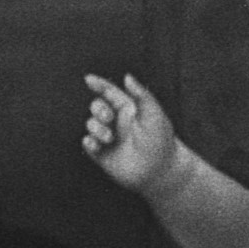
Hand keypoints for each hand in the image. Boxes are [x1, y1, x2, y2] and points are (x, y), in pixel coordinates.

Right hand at [82, 73, 178, 191]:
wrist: (159, 172)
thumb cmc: (160, 141)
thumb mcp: (153, 115)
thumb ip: (141, 95)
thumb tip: (127, 76)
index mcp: (129, 110)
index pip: (110, 92)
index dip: (98, 84)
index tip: (88, 79)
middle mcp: (117, 122)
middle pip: (97, 106)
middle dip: (97, 109)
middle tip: (108, 117)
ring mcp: (109, 138)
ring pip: (91, 124)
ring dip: (95, 127)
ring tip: (108, 137)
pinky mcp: (103, 155)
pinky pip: (88, 144)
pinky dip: (88, 142)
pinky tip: (95, 145)